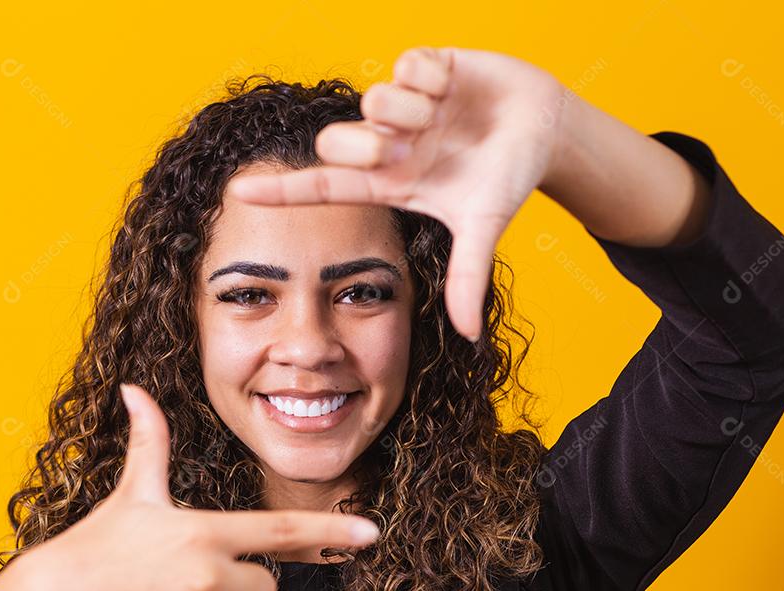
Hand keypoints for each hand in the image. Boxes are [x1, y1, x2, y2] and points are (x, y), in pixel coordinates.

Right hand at [9, 384, 380, 590]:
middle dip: (238, 584)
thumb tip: (136, 389)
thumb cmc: (94, 545)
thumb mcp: (132, 494)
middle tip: (188, 577)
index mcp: (205, 532)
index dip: (332, 531)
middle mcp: (209, 577)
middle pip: (266, 589)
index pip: (282, 532)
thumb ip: (150, 441)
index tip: (371, 532)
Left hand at [226, 47, 569, 341]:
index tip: (238, 194)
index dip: (282, 192)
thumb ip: (468, 276)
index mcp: (389, 180)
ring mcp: (401, 104)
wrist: (546, 128)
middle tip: (410, 147)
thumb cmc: (508, 178)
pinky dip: (435, 77)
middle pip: (337, 141)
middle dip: (370, 146)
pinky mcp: (422, 65)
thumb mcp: (483, 225)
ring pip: (374, 100)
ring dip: (414, 111)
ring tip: (445, 116)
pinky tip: (454, 87)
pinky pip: (407, 64)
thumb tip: (468, 334)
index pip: (324, 187)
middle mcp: (386, 142)